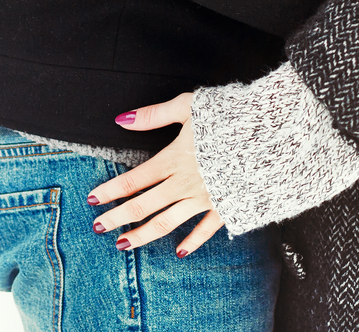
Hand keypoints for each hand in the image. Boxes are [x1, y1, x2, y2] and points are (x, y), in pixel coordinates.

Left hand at [86, 93, 220, 256]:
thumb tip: (123, 119)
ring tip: (123, 245)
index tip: (92, 200)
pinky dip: (191, 242)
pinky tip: (179, 252)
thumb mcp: (188, 106)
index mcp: (173, 159)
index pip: (133, 180)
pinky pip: (205, 230)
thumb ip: (154, 115)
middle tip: (98, 227)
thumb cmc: (227, 117)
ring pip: (167, 222)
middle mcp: (184, 183)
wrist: (266, 136)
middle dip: (118, 217)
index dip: (110, 191)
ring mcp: (204, 198)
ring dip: (143, 235)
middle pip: (144, 205)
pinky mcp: (225, 206)